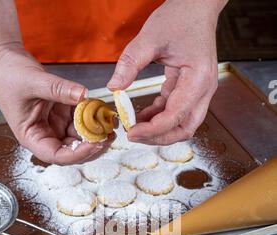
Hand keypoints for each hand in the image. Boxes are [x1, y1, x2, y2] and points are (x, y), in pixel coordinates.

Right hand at [0, 44, 113, 163]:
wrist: (3, 60)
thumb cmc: (7, 76)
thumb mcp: (33, 82)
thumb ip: (59, 90)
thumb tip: (83, 95)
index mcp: (32, 137)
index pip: (57, 155)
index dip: (77, 154)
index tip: (95, 144)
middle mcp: (45, 135)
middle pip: (73, 151)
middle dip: (92, 146)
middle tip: (109, 135)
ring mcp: (55, 125)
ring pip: (80, 137)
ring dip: (96, 132)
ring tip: (109, 122)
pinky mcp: (63, 114)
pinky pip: (81, 119)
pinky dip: (92, 116)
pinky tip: (101, 110)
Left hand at [108, 0, 225, 144]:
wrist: (196, 6)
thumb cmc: (180, 17)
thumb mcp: (151, 37)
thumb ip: (130, 62)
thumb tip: (114, 87)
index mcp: (198, 78)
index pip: (176, 115)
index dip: (153, 129)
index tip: (132, 132)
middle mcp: (204, 90)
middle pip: (184, 128)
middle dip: (159, 137)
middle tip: (133, 135)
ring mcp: (200, 92)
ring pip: (181, 125)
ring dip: (158, 130)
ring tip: (134, 125)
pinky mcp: (191, 91)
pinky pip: (176, 113)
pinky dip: (158, 118)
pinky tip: (140, 115)